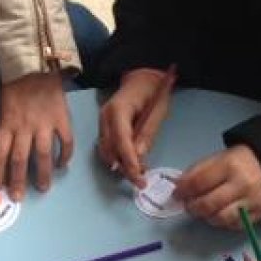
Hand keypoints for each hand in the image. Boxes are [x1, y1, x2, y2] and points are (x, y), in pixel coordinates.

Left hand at [0, 72, 72, 200]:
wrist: (39, 66)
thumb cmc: (17, 86)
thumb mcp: (1, 105)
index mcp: (8, 124)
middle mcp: (25, 127)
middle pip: (19, 159)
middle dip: (18, 180)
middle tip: (18, 197)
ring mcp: (45, 124)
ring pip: (42, 154)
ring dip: (42, 173)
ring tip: (42, 188)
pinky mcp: (62, 119)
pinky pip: (64, 141)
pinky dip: (64, 155)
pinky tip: (62, 165)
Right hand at [97, 68, 171, 187]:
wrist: (142, 78)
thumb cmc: (153, 92)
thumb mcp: (157, 111)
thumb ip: (148, 133)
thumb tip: (139, 156)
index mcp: (118, 109)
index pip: (121, 140)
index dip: (129, 160)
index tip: (139, 177)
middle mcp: (105, 116)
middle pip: (110, 149)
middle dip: (124, 168)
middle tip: (140, 182)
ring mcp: (102, 122)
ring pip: (106, 151)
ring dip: (121, 165)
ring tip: (138, 175)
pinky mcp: (105, 127)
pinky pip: (108, 147)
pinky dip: (118, 158)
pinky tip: (131, 165)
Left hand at [173, 145, 260, 228]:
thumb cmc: (240, 162)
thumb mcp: (218, 158)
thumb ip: (197, 172)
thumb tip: (179, 187)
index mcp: (229, 165)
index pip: (198, 182)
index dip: (183, 191)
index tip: (176, 194)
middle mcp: (241, 184)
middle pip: (208, 204)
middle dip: (192, 207)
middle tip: (189, 204)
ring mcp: (251, 202)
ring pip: (220, 219)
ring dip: (206, 217)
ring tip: (204, 210)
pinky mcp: (258, 215)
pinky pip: (234, 225)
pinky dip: (222, 222)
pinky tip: (219, 213)